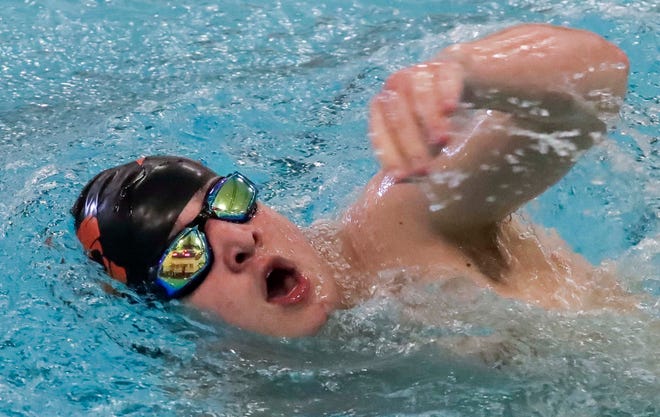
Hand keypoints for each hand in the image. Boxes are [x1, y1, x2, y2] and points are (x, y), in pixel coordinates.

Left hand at [369, 60, 463, 179]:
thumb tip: (401, 181)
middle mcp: (398, 84)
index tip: (401, 177)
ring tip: (440, 143)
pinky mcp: (450, 61)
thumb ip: (412, 153)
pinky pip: (444, 76)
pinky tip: (451, 109)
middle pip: (398, 117)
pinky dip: (446, 92)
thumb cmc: (440, 112)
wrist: (470, 76)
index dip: (389, 154)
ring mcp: (422, 69)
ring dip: (428, 121)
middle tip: (425, 170)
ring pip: (419, 96)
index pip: (380, 130)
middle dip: (410, 146)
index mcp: (386, 103)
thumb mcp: (424, 136)